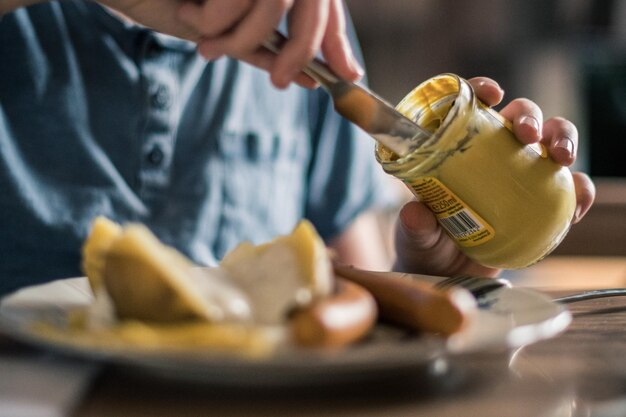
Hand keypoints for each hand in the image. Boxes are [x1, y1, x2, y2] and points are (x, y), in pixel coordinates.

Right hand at [176, 0, 363, 88]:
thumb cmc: (172, 0)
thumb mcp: (226, 29)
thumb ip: (265, 46)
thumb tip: (310, 76)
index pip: (324, 7)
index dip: (337, 40)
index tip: (347, 75)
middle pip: (311, 5)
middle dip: (300, 51)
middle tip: (282, 82)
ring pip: (272, 6)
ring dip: (240, 38)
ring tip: (206, 46)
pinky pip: (232, 3)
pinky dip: (214, 19)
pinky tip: (189, 14)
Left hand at [394, 77, 595, 277]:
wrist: (445, 275)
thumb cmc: (424, 245)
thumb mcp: (415, 235)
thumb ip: (415, 225)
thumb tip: (416, 212)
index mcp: (456, 150)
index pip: (471, 107)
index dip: (483, 90)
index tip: (491, 94)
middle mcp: (491, 155)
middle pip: (518, 117)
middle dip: (529, 116)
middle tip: (527, 135)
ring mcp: (519, 176)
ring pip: (550, 141)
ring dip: (561, 139)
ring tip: (560, 157)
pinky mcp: (541, 204)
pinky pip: (568, 189)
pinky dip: (579, 190)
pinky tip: (576, 201)